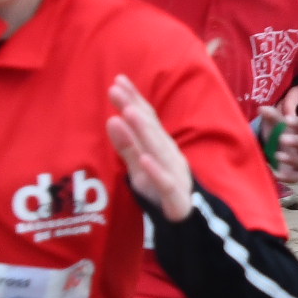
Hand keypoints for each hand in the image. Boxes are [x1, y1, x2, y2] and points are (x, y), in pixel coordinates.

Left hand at [106, 75, 194, 221]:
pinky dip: (156, 170)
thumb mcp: (139, 165)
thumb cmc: (160, 185)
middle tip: (116, 90)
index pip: (147, 118)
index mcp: (160, 145)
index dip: (134, 99)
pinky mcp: (175, 196)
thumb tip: (111, 119)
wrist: (186, 216)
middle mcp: (168, 154)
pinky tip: (144, 159)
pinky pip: (165, 182)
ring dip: (144, 132)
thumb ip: (126, 145)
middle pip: (151, 130)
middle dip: (134, 109)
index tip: (118, 80)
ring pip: (158, 150)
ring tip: (128, 113)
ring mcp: (173, 173)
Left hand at [255, 106, 297, 185]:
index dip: (296, 123)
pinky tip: (276, 174)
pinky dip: (288, 177)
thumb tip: (261, 109)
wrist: (274, 147)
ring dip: (291, 158)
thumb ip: (270, 115)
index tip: (286, 119)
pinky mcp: (297, 173)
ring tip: (277, 155)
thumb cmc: (277, 131)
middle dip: (295, 141)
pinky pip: (297, 176)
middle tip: (282, 138)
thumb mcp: (273, 122)